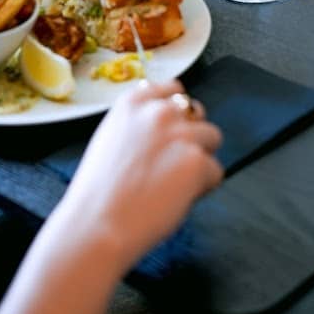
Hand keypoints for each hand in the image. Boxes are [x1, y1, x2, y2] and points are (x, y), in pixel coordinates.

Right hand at [59, 80, 222, 271]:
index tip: (172, 131)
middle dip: (191, 134)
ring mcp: (180, 134)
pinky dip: (203, 187)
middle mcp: (158, 111)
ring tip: (175, 183)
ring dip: (200, 158)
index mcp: (132, 102)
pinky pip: (216, 171)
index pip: (173, 89)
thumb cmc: (98, 192)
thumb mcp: (110, 138)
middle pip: (196, 112)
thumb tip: (163, 125)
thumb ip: (137, 124)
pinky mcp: (197, 161)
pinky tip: (178, 199)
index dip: (176, 113)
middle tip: (173, 164)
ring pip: (212, 138)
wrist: (97, 224)